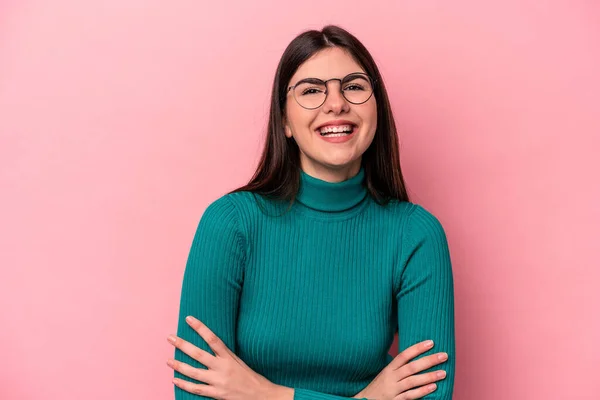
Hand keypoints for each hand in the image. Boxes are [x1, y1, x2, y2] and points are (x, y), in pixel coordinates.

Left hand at [166, 316, 290, 399]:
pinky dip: (184, 384)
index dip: (200, 327)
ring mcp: (218, 381)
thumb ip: (225, 354)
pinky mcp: (216, 394)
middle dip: (182, 345)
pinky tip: (175, 380)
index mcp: (229, 357)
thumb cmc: (250, 377)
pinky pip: (196, 389)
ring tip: (168, 360)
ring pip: (194, 372)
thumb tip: (211, 344)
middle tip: (170, 338)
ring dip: (179, 365)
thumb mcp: (239, 361)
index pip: (212, 338)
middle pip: (198, 354)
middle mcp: (222, 367)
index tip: (189, 319)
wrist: (260, 395)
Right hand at [354, 340, 447, 399]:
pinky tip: (433, 388)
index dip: (417, 348)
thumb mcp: (386, 374)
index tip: (431, 342)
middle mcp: (391, 377)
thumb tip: (416, 356)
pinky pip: (410, 396)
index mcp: (389, 368)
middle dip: (429, 360)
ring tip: (443, 373)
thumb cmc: (379, 387)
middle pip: (411, 367)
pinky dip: (422, 391)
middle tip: (444, 355)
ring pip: (412, 381)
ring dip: (429, 376)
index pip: (404, 355)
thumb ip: (399, 367)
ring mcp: (393, 389)